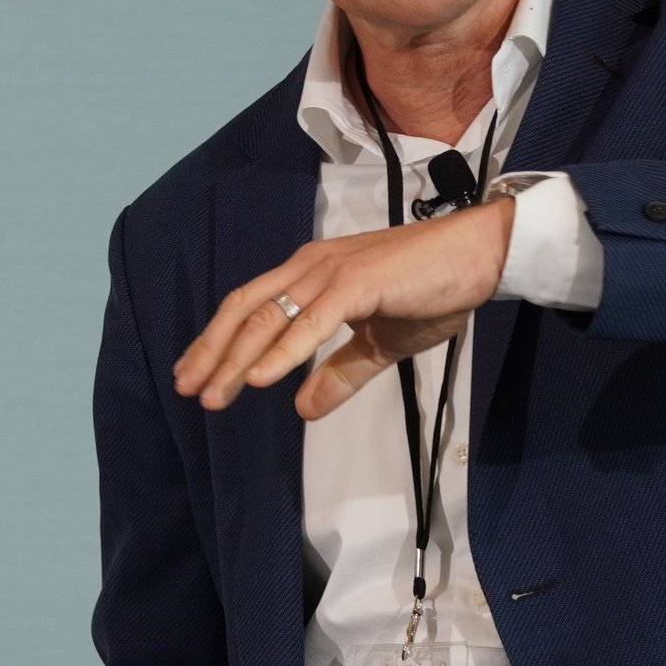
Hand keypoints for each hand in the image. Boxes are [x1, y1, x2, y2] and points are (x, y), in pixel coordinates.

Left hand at [173, 198, 514, 420]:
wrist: (478, 256)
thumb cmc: (433, 289)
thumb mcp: (380, 345)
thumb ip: (341, 373)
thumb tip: (303, 408)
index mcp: (312, 276)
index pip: (251, 307)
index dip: (218, 341)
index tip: (194, 375)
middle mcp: (311, 268)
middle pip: (245, 310)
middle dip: (211, 352)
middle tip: (187, 390)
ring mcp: (331, 272)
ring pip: (268, 318)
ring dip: (236, 359)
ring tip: (215, 395)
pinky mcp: (357, 284)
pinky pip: (311, 322)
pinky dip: (283, 352)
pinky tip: (261, 380)